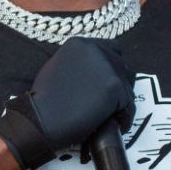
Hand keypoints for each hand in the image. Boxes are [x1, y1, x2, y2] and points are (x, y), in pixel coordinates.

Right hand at [0, 38, 134, 169]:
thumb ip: (79, 63)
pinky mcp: (114, 87)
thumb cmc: (44, 101)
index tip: (108, 83)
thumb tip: (95, 71)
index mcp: (81, 44)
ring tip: (113, 115)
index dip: (112, 67)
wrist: (42, 119)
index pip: (111, 49)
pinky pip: (129, 105)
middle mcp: (96, 50)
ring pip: (128, 86)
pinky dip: (124, 118)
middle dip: (119, 84)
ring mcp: (107, 67)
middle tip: (113, 102)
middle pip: (123, 66)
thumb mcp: (57, 67)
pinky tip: (115, 125)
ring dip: (123, 101)